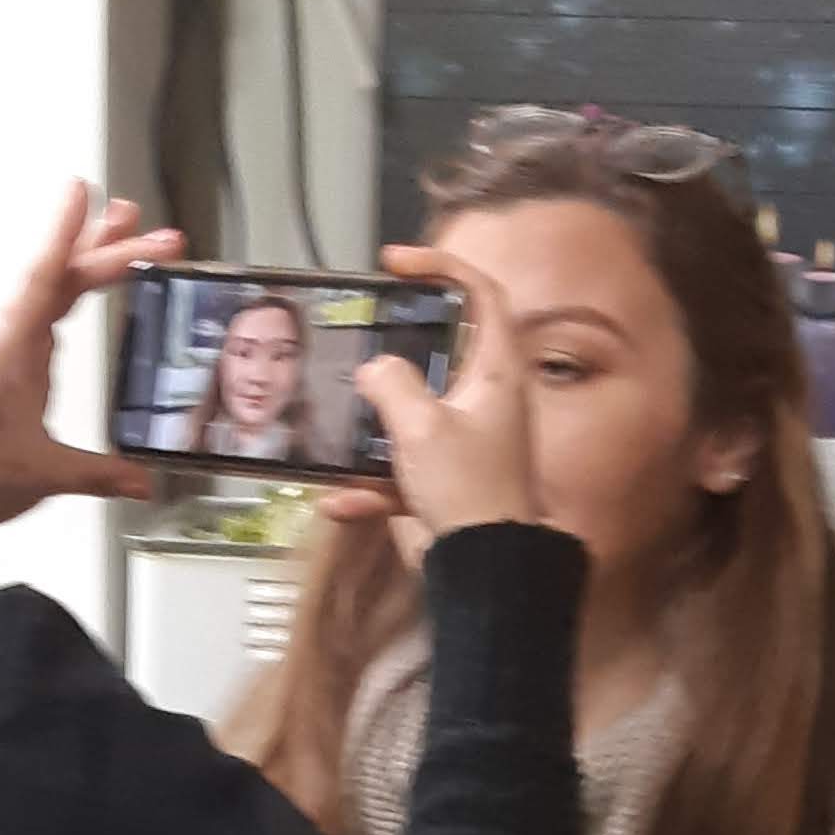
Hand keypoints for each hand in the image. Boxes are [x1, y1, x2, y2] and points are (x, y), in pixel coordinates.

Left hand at [0, 187, 183, 535]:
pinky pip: (54, 307)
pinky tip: (102, 276)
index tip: (79, 194)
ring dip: (94, 257)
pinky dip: (80, 285)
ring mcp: (16, 346)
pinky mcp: (23, 359)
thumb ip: (98, 474)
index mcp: (8, 355)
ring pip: (59, 287)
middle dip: (107, 250)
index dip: (62, 237)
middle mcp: (10, 341)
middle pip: (62, 279)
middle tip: (155, 234)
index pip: (41, 283)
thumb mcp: (41, 476)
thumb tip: (144, 483)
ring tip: (129, 229)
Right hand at [333, 245, 537, 546]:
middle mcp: (485, 401)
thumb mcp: (422, 425)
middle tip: (360, 336)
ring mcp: (464, 442)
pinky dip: (368, 485)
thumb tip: (375, 371)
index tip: (398, 263)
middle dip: (395, 349)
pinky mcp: (443, 481)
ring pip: (411, 412)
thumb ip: (392, 384)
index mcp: (496, 373)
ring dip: (373, 422)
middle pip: (441, 352)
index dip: (442, 267)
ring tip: (337, 423)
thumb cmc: (470, 492)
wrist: (482, 572)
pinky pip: (396, 471)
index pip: (480, 294)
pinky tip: (340, 500)